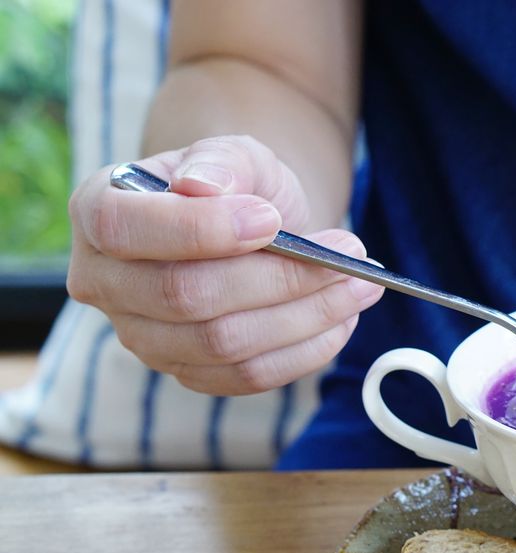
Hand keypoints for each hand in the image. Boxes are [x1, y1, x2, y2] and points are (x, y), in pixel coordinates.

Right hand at [66, 135, 383, 394]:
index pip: (126, 229)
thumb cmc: (239, 186)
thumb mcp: (237, 154)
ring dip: (306, 317)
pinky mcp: (189, 372)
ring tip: (361, 286)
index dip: (201, 229)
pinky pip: (248, 378)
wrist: (255, 225)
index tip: (272, 219)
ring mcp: (143, 337)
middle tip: (350, 253)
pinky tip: (342, 321)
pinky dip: (305, 351)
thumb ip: (222, 162)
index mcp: (97, 211)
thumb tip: (203, 187)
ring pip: (225, 345)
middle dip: (278, 278)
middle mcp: (105, 282)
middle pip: (186, 297)